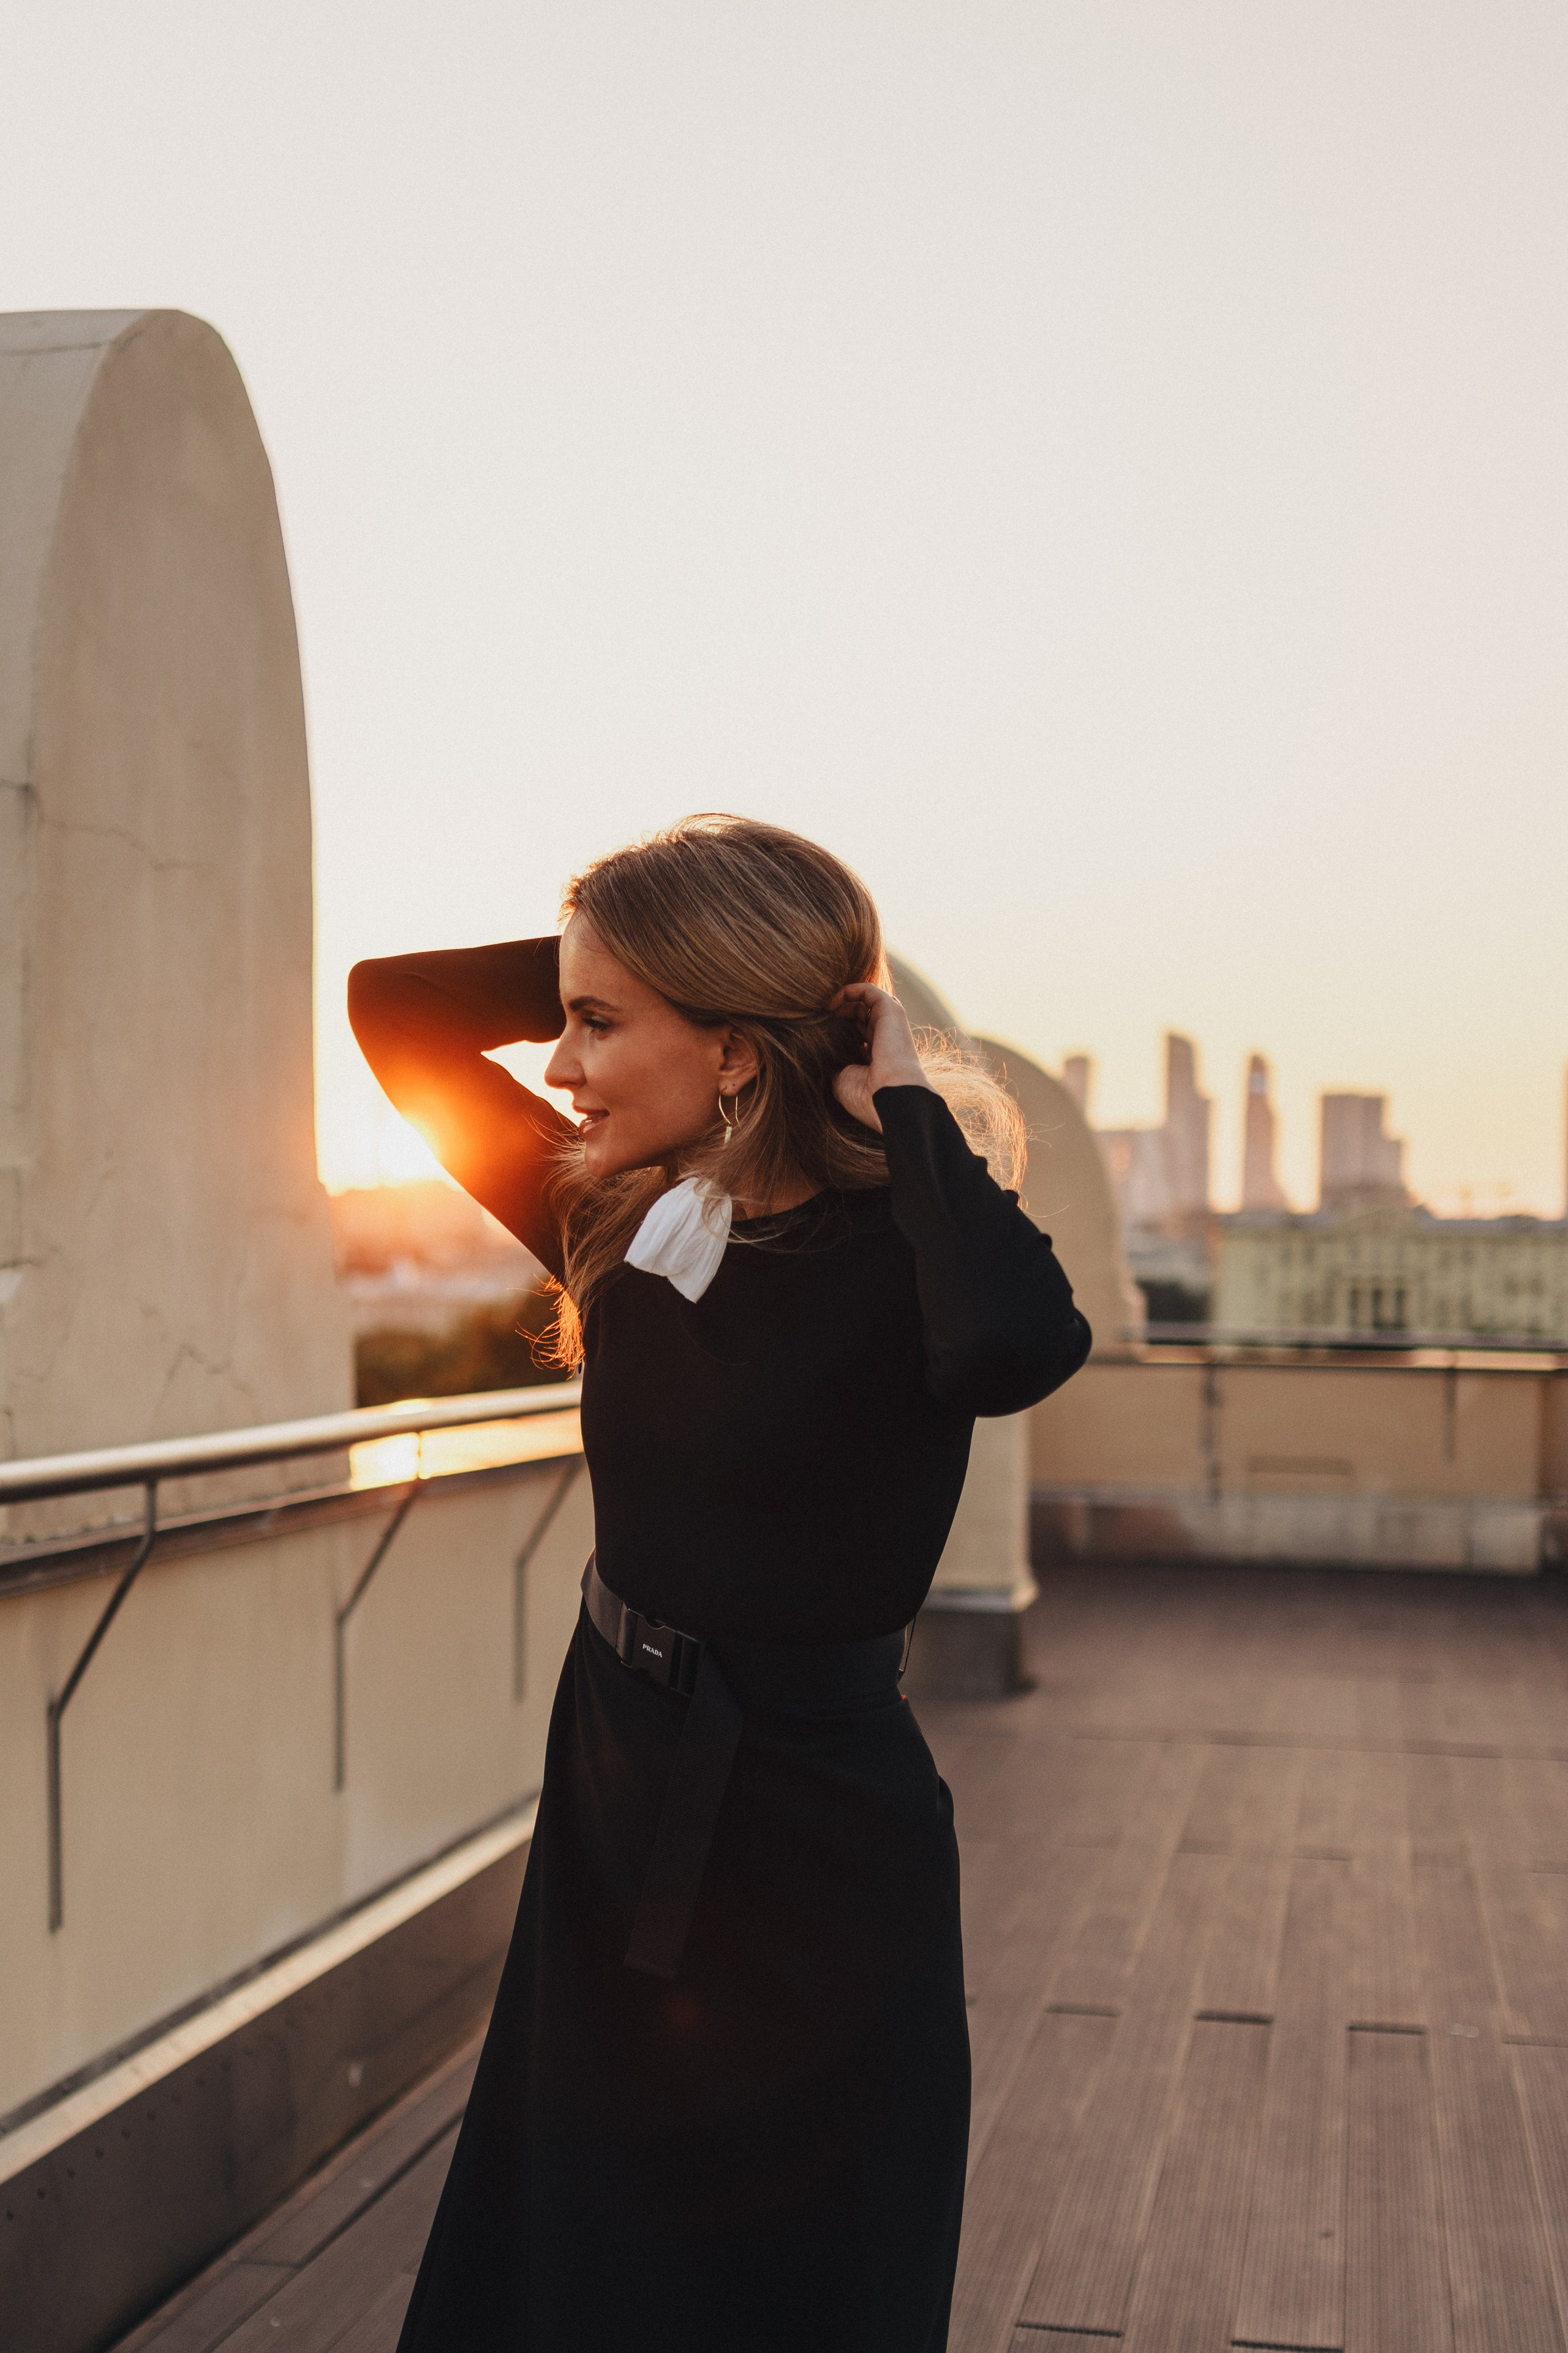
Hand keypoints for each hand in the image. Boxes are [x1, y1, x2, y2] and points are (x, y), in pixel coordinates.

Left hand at [830, 982, 932, 1132]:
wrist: (889, 1096)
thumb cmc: (865, 1095)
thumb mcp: (841, 1081)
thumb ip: (833, 1065)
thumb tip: (819, 1055)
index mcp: (875, 1056)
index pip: (856, 1034)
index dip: (835, 1030)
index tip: (814, 1034)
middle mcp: (884, 1038)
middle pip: (858, 1016)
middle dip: (836, 1015)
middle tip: (815, 1021)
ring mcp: (889, 1023)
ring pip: (864, 1001)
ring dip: (841, 1002)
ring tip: (821, 1011)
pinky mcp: (891, 1010)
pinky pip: (869, 990)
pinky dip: (848, 991)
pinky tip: (830, 1004)